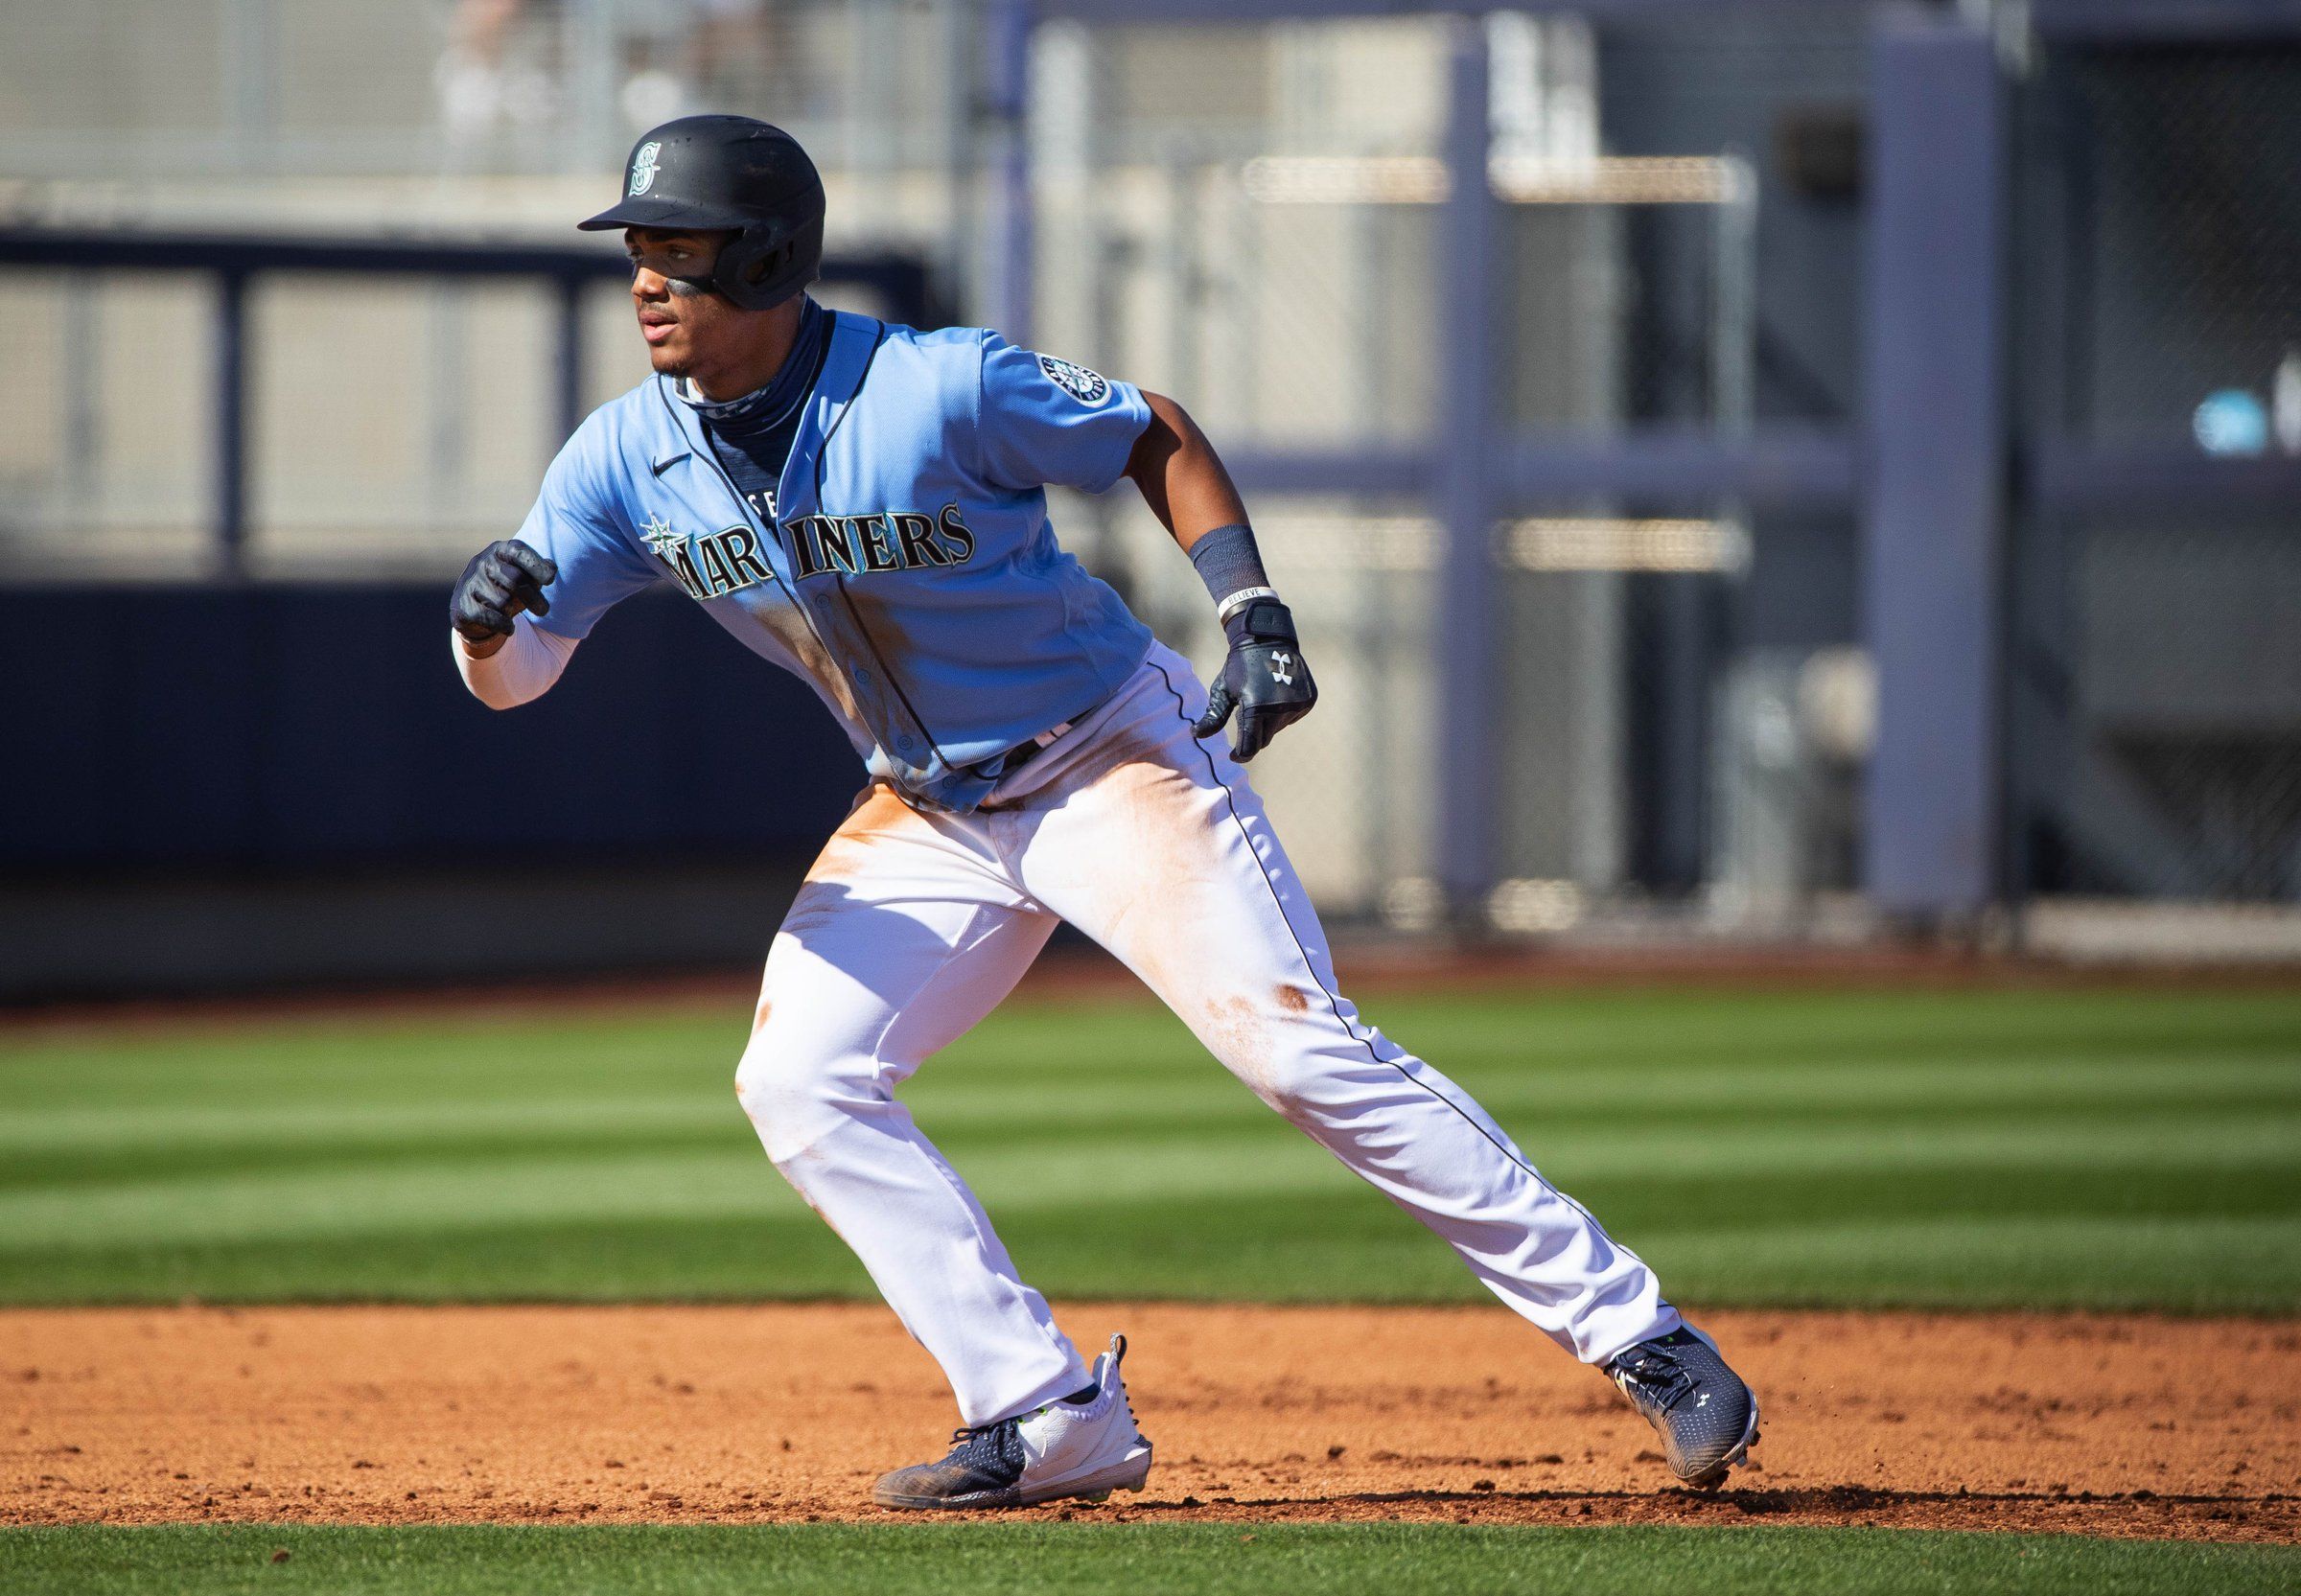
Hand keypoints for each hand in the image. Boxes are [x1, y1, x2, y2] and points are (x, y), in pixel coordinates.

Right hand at [450, 540, 556, 645]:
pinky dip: (503, 625)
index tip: (549, 579)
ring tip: (512, 611)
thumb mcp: (525, 576)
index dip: (536, 565)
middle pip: (516, 580)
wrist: (476, 610)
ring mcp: (470, 582)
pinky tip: (509, 628)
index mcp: (500, 550)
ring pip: (503, 602)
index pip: (519, 551)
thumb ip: (539, 570)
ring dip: (514, 611)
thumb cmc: (508, 589)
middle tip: (544, 610)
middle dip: (534, 598)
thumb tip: (551, 568)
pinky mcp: (462, 604)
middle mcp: (482, 562)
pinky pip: (489, 617)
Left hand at [1192, 598, 1316, 761]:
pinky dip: (1281, 713)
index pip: (1250, 747)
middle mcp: (1280, 709)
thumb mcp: (1222, 690)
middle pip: (1264, 740)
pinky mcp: (1308, 700)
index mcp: (1256, 708)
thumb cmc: (1239, 665)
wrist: (1268, 638)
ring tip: (1259, 698)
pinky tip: (1274, 695)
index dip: (1240, 754)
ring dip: (1267, 722)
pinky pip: (1291, 717)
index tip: (1233, 755)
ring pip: (1277, 729)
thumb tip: (1196, 736)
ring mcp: (1297, 705)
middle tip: (1243, 714)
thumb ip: (1213, 717)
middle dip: (1252, 734)